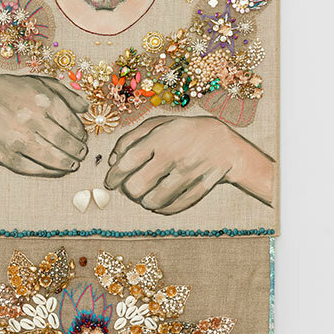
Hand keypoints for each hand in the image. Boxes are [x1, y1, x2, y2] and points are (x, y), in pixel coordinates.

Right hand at [0, 72, 88, 196]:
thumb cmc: (12, 91)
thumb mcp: (38, 82)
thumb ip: (65, 93)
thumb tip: (86, 108)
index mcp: (42, 99)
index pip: (71, 123)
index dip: (81, 135)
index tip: (83, 139)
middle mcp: (31, 118)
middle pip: (64, 142)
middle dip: (77, 151)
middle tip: (81, 154)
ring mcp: (17, 137)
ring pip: (51, 157)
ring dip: (66, 163)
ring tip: (72, 164)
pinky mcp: (5, 154)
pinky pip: (32, 167)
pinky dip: (48, 171)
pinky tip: (56, 170)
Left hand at [104, 116, 273, 213]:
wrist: (223, 143)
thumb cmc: (182, 132)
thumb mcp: (156, 125)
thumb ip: (130, 139)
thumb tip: (111, 162)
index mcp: (160, 138)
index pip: (128, 161)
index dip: (114, 175)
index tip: (110, 182)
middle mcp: (173, 155)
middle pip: (137, 186)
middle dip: (129, 191)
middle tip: (131, 189)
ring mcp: (189, 173)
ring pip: (154, 201)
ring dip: (145, 202)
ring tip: (146, 196)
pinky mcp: (200, 188)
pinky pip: (173, 208)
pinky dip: (162, 209)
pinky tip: (159, 203)